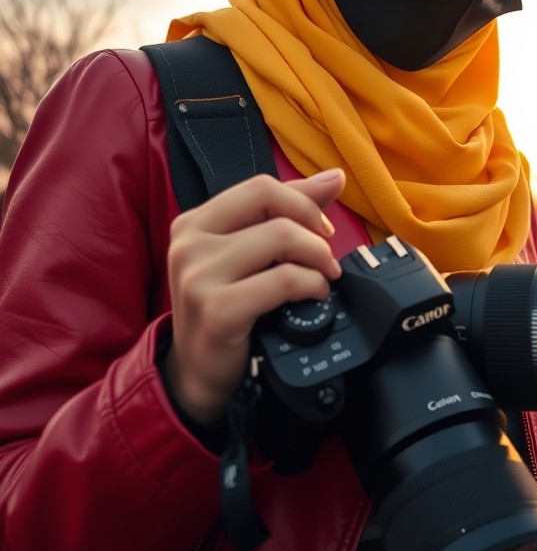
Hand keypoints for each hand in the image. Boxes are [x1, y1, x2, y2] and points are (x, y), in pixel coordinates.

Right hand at [164, 169, 345, 422]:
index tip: (322, 229)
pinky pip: (284, 279)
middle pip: (270, 202)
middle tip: (326, 256)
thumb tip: (334, 177)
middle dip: (312, 225)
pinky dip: (312, 285)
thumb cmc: (225, 308)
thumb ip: (286, 212)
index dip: (302, 202)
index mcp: (194, 222)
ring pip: (281, 237)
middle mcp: (189, 243)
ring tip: (322, 279)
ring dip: (317, 258)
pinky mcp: (217, 309)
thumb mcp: (246, 254)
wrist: (196, 373)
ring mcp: (198, 276)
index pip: (260, 187)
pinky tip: (313, 296)